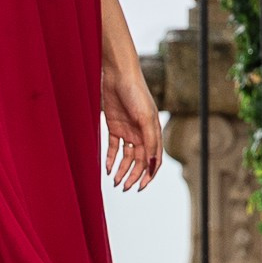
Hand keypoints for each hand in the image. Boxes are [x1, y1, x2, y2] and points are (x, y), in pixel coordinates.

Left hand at [103, 49, 162, 192]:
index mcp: (153, 133)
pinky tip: (108, 168)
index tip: (140, 187)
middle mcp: (142, 133)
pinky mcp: (114, 126)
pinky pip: (114, 147)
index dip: (148, 175)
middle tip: (124, 188)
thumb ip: (149, 142)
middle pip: (139, 161)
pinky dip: (112, 159)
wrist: (118, 74)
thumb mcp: (146, 118)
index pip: (153, 160)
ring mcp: (128, 130)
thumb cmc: (136, 93)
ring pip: (126, 157)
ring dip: (122, 170)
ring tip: (116, 182)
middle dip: (133, 176)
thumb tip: (151, 166)